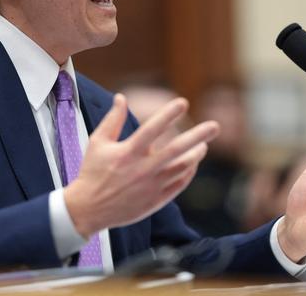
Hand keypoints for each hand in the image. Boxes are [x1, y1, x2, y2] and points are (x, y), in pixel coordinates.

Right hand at [64, 94, 218, 237]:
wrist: (90, 208)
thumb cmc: (93, 171)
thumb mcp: (98, 142)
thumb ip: (113, 119)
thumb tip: (121, 97)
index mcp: (128, 153)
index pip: (152, 129)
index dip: (168, 114)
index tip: (183, 102)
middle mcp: (142, 169)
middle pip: (176, 150)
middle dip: (197, 136)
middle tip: (215, 126)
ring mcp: (151, 186)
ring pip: (182, 168)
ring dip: (196, 154)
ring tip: (204, 145)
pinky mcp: (155, 200)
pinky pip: (179, 184)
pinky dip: (188, 172)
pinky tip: (192, 163)